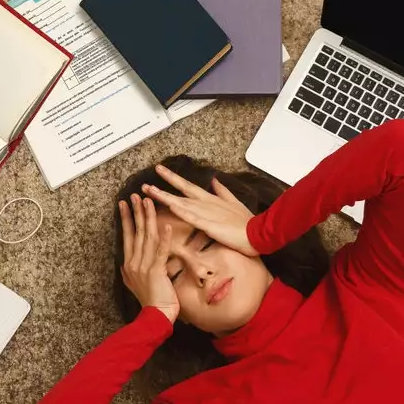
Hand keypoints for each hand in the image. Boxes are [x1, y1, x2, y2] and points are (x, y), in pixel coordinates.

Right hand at [119, 194, 179, 322]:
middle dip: (135, 212)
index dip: (126, 219)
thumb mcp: (137, 282)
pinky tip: (167, 225)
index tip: (125, 203)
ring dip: (148, 218)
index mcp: (129, 264)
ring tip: (149, 202)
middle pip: (135, 232)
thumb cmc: (152, 301)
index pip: (127, 236)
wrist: (155, 317)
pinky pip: (160, 251)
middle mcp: (133, 263)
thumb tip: (127, 262)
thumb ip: (133, 269)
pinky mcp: (156, 272)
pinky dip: (164, 238)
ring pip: (146, 238)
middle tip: (135, 195)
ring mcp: (143, 267)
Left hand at [142, 165, 257, 256]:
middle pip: (179, 193)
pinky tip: (170, 206)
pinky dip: (181, 211)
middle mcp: (205, 203)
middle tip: (144, 184)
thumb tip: (215, 180)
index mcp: (210, 199)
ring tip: (149, 192)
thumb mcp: (233, 203)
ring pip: (181, 203)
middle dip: (162, 187)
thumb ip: (222, 191)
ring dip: (165, 197)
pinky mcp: (210, 225)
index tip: (160, 170)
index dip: (172, 178)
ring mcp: (207, 213)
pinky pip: (192, 217)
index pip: (187, 186)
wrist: (258, 233)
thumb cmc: (246, 222)